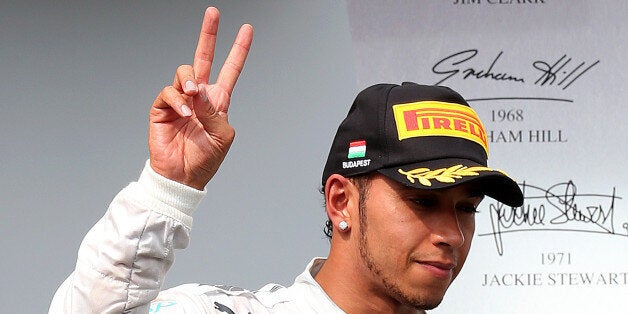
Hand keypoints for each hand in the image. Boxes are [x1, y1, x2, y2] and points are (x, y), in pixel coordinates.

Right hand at [148, 7, 252, 189]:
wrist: (182, 177)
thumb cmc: (205, 158)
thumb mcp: (222, 134)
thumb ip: (214, 110)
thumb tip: (199, 89)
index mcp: (218, 101)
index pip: (230, 70)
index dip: (239, 50)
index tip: (247, 30)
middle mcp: (199, 96)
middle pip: (203, 58)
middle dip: (209, 35)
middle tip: (214, 13)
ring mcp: (180, 100)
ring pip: (184, 72)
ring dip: (190, 82)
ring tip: (193, 97)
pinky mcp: (162, 108)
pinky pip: (169, 92)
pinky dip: (178, 100)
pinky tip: (185, 113)